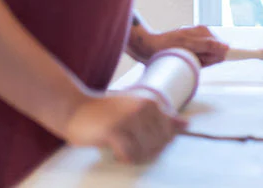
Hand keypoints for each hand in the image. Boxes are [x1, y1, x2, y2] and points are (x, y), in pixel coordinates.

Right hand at [63, 91, 186, 163]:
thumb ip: (163, 117)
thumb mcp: (138, 109)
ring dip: (135, 157)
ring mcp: (129, 119)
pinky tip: (116, 153)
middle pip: (158, 144)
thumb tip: (187, 124)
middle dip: (147, 153)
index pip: (169, 134)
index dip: (158, 145)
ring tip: (122, 150)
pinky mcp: (114, 131)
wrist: (75, 109)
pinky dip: (124, 158)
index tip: (140, 142)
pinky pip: (129, 155)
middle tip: (129, 148)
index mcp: (151, 104)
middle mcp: (143, 109)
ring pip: (145, 151)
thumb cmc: (108, 112)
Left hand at [128, 25, 228, 66]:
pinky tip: (185, 60)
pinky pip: (201, 59)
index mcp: (205, 32)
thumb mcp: (187, 46)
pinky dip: (196, 62)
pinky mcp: (193, 47)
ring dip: (201, 62)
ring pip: (209, 58)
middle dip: (208, 61)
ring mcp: (198, 40)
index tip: (239, 59)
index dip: (227, 54)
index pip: (224, 46)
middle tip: (194, 61)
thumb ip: (207, 46)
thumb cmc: (165, 46)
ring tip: (187, 59)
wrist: (147, 46)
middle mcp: (203, 34)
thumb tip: (226, 47)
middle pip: (217, 53)